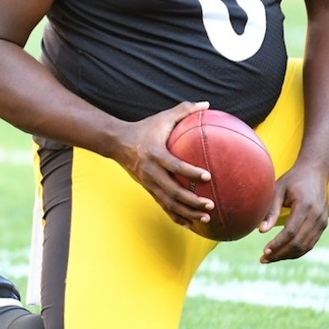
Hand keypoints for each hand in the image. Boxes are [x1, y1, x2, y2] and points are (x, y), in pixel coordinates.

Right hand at [113, 101, 216, 229]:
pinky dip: (177, 216)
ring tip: (206, 217)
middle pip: (172, 191)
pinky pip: (164, 206)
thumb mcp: (163, 117)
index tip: (207, 176)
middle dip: (192, 200)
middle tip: (211, 203)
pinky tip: (191, 224)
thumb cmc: (145, 128)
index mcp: (155, 154)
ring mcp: (149, 183)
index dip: (190, 172)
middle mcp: (151, 172)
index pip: (174, 166)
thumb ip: (184, 110)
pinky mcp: (148, 190)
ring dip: (188, 212)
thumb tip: (207, 104)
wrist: (118, 143)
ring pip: (169, 203)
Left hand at [257, 163, 328, 262]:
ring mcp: (322, 221)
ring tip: (271, 258)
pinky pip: (310, 243)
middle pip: (298, 243)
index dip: (277, 244)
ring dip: (288, 255)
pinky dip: (297, 251)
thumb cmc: (293, 179)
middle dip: (280, 254)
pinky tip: (283, 252)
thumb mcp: (278, 189)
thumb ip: (271, 210)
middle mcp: (316, 215)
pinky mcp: (323, 224)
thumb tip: (260, 231)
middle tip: (264, 259)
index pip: (291, 232)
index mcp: (305, 206)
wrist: (316, 171)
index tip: (264, 252)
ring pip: (305, 246)